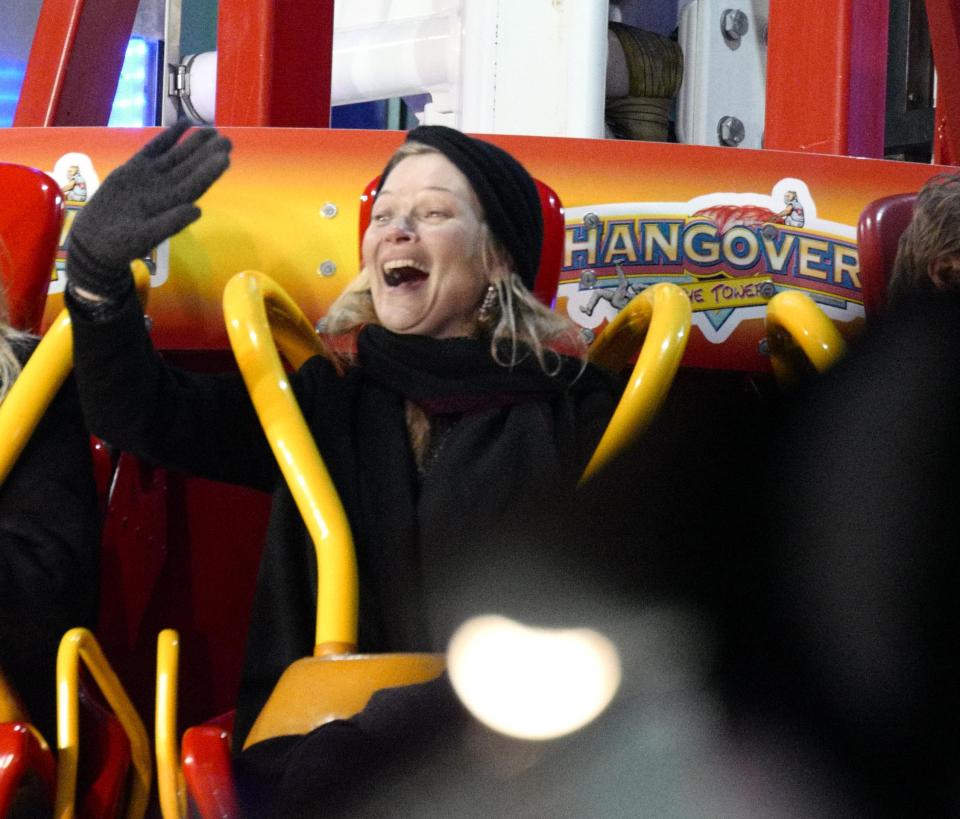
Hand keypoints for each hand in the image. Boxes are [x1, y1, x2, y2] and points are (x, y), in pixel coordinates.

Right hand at [66, 120, 231, 300]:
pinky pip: (154, 149)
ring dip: (194, 143)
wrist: (94, 240)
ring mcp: (151, 177)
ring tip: (211, 130)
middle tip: (226, 140)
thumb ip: (170, 223)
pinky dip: (168, 137)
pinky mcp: (134, 169)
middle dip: (207, 155)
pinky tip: (183, 123)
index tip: (224, 158)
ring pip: (176, 156)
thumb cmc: (120, 244)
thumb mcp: (145, 236)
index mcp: (173, 206)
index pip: (195, 186)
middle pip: (190, 169)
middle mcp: (166, 189)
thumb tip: (198, 210)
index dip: (209, 172)